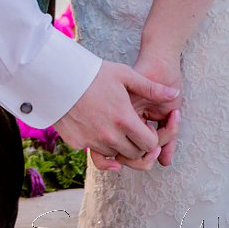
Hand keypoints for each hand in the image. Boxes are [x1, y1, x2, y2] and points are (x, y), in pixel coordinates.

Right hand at [52, 61, 180, 171]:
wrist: (54, 74)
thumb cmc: (91, 72)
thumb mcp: (124, 74)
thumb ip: (151, 88)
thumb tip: (174, 94)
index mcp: (124, 119)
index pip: (150, 145)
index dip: (152, 138)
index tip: (146, 127)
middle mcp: (109, 135)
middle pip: (134, 154)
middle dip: (138, 145)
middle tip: (132, 129)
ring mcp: (91, 140)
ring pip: (115, 155)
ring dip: (119, 146)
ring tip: (114, 126)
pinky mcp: (76, 143)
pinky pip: (94, 151)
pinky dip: (98, 144)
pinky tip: (96, 127)